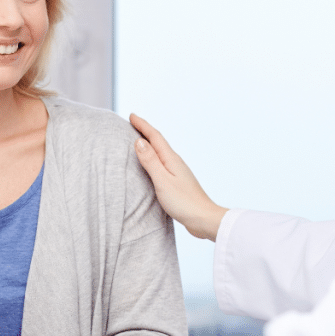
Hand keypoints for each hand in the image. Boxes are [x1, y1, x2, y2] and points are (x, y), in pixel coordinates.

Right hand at [130, 114, 228, 240]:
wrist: (203, 219)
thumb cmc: (183, 202)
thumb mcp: (162, 181)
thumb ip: (150, 161)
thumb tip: (139, 141)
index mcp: (171, 159)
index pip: (155, 137)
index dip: (143, 125)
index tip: (131, 115)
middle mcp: (175, 162)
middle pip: (158, 142)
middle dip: (145, 131)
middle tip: (132, 122)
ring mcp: (177, 171)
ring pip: (160, 152)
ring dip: (149, 144)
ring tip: (139, 140)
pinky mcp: (177, 182)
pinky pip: (162, 163)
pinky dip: (153, 157)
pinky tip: (152, 163)